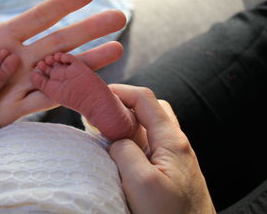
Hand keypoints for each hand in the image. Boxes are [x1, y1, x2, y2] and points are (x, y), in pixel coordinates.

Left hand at [0, 0, 124, 136]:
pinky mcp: (18, 111)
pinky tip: (91, 83)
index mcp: (5, 39)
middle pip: (59, 42)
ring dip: (88, 62)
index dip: (64, 4)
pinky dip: (67, 90)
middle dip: (89, 29)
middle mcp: (20, 61)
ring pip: (60, 72)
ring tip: (116, 49)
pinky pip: (46, 100)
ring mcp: (22, 86)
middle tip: (120, 17)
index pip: (40, 18)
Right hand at [108, 84, 215, 213]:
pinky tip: (118, 155)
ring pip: (148, 129)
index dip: (121, 92)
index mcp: (172, 141)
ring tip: (106, 133)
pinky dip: (131, 143)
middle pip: (150, 109)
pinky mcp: (169, 173)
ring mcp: (173, 159)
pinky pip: (148, 148)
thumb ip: (125, 152)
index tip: (98, 95)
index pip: (146, 100)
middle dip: (125, 105)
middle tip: (103, 114)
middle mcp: (176, 144)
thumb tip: (116, 140)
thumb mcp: (141, 182)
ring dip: (127, 125)